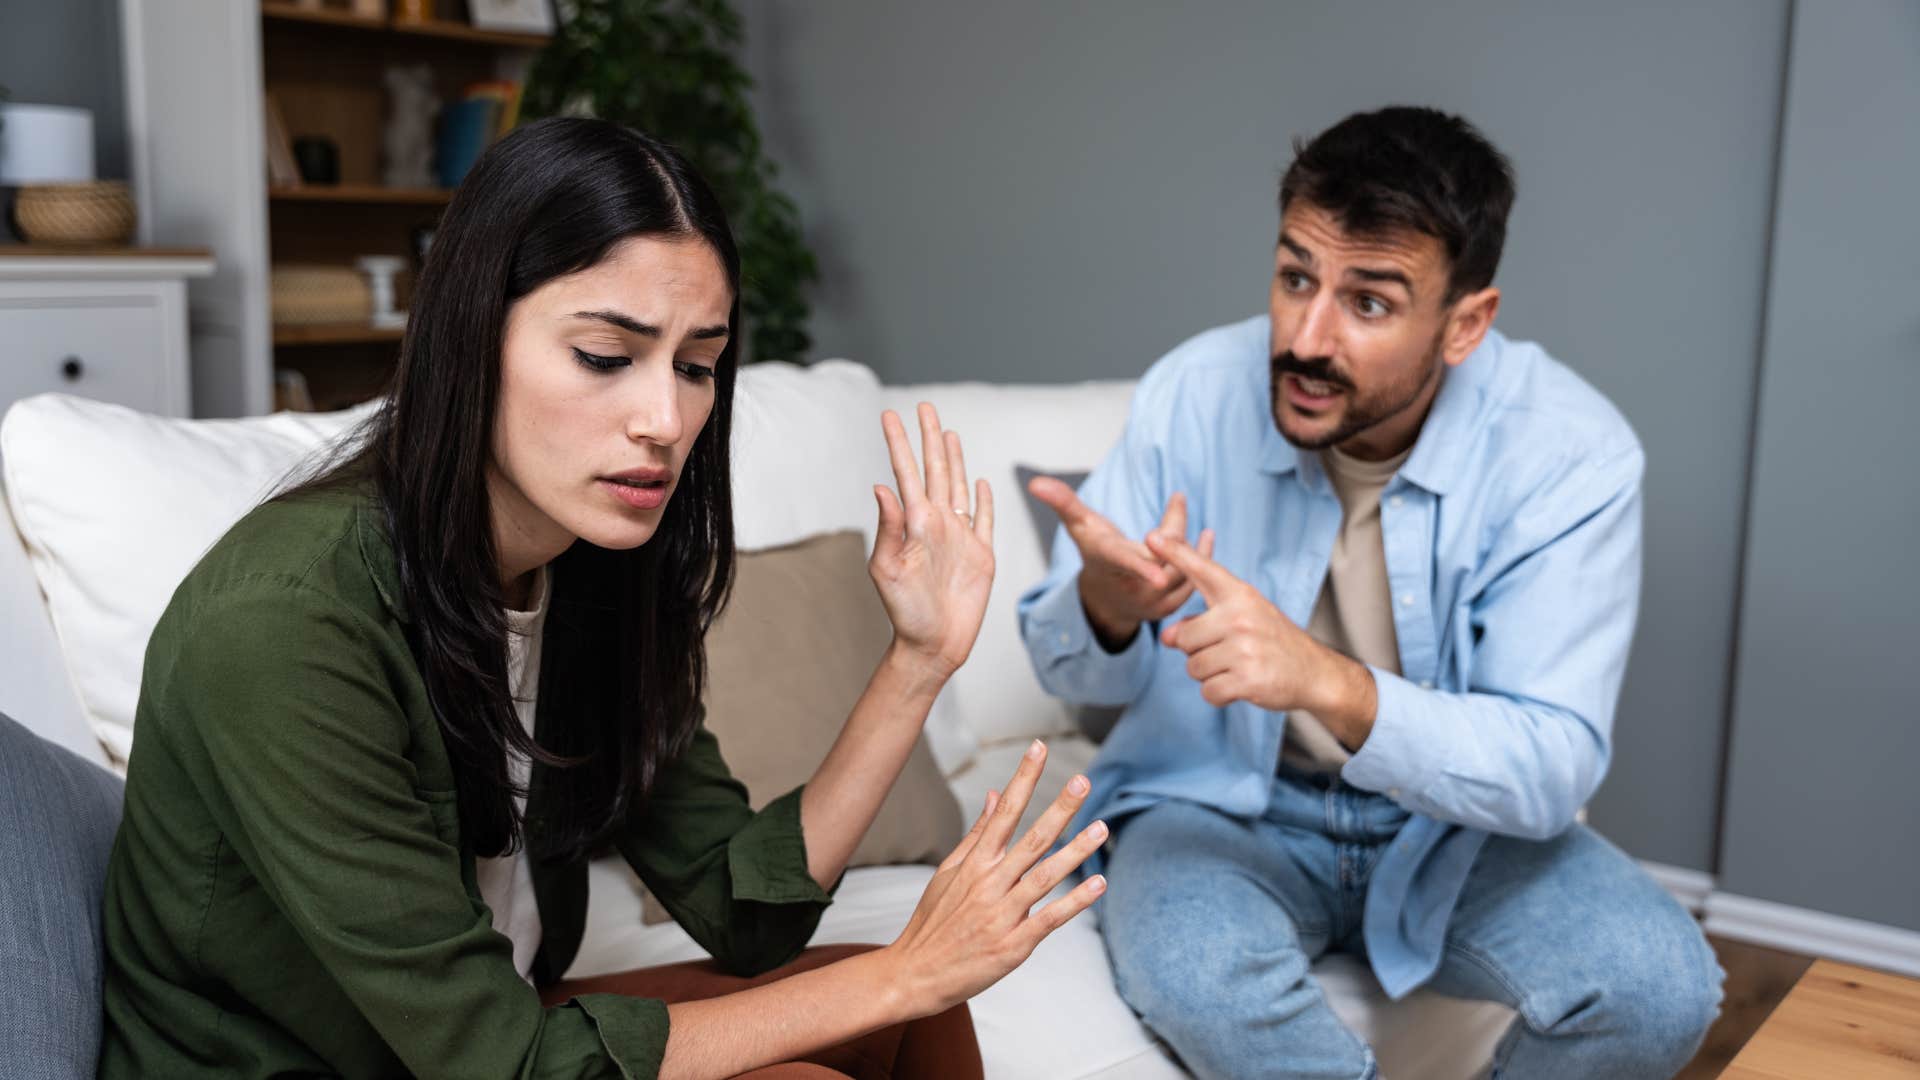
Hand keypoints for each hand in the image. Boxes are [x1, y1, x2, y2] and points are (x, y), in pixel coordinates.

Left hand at [871, 404, 995, 677]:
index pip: (906, 473)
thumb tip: (882, 487)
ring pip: (959, 487)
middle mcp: (937, 524)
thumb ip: (888, 528)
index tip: (889, 415)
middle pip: (936, 470)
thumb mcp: (889, 570)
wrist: (933, 645)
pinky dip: (985, 500)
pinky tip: (981, 483)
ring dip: (955, 459)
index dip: (898, 443)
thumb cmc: (905, 613)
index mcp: (914, 523)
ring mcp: (960, 538)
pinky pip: (985, 520)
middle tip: (925, 407)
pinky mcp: (981, 555)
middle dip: (929, 438)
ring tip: (948, 433)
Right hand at [882, 741, 1107, 1016]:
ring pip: (1046, 875)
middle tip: (1083, 780)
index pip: (1005, 812)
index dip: (1023, 778)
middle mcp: (989, 883)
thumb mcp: (949, 871)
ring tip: (1102, 828)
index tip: (1038, 747)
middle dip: (1060, 808)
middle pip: (1032, 839)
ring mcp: (1002, 914)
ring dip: (1077, 851)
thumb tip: (997, 795)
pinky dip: (1076, 901)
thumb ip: (978, 833)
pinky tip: (1098, 883)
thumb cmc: (933, 921)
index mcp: (975, 863)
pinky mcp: (1013, 945)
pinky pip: (1050, 918)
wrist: (914, 973)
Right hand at [1026, 477, 1213, 649]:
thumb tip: (1035, 482)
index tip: (1158, 575)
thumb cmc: (1095, 552)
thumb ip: (1063, 502)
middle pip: (1164, 556)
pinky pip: (1193, 583)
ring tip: (1186, 513)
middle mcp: (1131, 588)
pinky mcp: (1169, 608)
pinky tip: (1206, 536)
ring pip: (1182, 569)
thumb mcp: (1079, 526)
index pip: (1124, 564)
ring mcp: (1152, 602)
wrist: (1107, 598)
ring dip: (1189, 540)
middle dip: (1174, 526)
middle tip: (1177, 499)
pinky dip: (1201, 557)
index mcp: (1109, 565)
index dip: (1140, 567)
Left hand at [1146, 531, 1375, 740]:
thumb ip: (1201, 621)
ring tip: (1237, 667)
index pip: (1203, 569)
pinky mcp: (1248, 679)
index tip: (1151, 536)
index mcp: (1240, 595)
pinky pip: (1208, 691)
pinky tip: (1240, 685)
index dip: (1176, 553)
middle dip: (1198, 652)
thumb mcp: (1242, 618)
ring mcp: (1245, 648)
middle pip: (1183, 638)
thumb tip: (1167, 637)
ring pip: (1193, 667)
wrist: (1314, 672)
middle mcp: (1241, 617)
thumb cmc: (1271, 642)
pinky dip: (1219, 694)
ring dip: (1209, 674)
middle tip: (1228, 652)